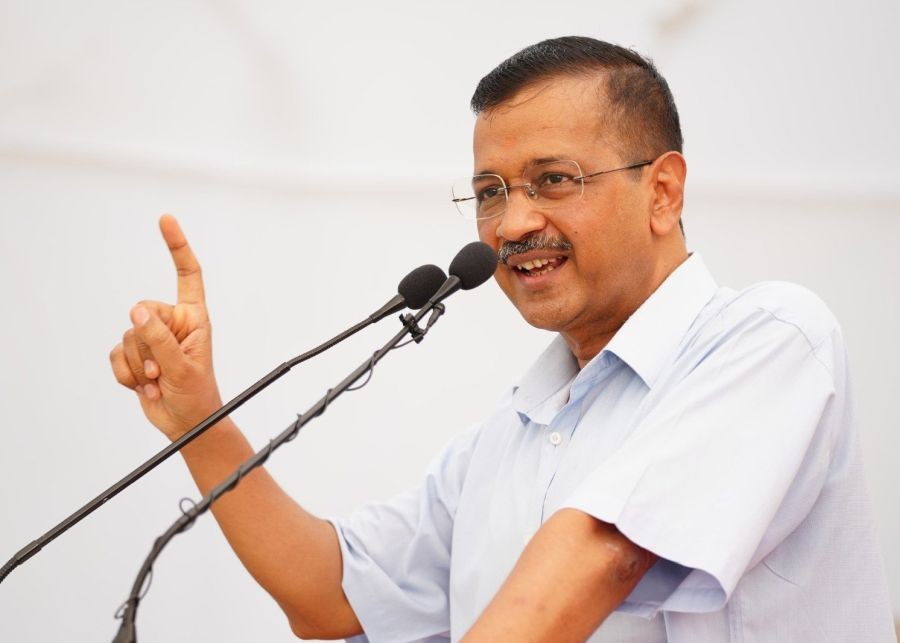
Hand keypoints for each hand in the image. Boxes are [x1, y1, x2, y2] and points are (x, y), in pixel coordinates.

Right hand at [109, 214, 223, 440]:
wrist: (186, 424)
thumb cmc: (197, 395)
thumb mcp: (182, 367)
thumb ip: (160, 339)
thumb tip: (137, 311)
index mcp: (195, 318)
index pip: (187, 275)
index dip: (177, 247)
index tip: (166, 220)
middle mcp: (173, 323)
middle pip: (142, 312)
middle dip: (147, 345)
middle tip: (163, 370)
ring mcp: (153, 339)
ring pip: (127, 336)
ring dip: (138, 364)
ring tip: (158, 380)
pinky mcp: (135, 356)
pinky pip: (115, 355)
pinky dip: (126, 374)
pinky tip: (144, 386)